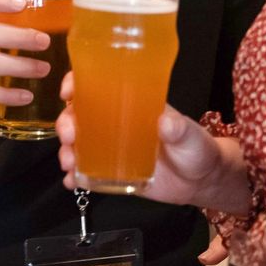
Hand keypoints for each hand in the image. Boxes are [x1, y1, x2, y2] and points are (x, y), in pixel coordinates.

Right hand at [54, 73, 247, 210]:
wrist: (200, 181)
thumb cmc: (196, 148)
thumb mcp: (190, 136)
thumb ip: (180, 129)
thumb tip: (165, 122)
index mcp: (131, 104)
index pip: (98, 85)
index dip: (77, 83)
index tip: (68, 91)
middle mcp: (115, 123)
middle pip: (79, 115)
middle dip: (66, 123)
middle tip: (69, 136)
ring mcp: (111, 148)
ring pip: (77, 143)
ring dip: (66, 150)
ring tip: (69, 163)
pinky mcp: (111, 172)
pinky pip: (86, 172)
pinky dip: (74, 176)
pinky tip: (71, 181)